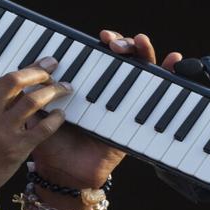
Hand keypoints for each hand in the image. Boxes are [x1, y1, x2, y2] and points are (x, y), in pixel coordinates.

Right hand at [0, 59, 69, 209]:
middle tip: (52, 68)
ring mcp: (1, 132)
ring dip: (52, 91)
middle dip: (38, 71)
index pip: (1, 81)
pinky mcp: (14, 152)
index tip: (35, 68)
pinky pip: (42, 129)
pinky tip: (61, 116)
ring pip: (33, 101)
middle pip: (17, 81)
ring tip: (63, 89)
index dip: (22, 72)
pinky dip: (55, 119)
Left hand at [28, 30, 185, 190]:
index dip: (106, 42)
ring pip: (140, 72)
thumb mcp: (37, 110)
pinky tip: (173, 61)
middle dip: (124, 44)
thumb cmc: (49, 141)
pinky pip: (155, 100)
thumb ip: (36, 89)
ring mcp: (123, 104)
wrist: (62, 172)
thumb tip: (38, 64)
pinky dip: (168, 78)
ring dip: (144, 53)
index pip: (101, 54)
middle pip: (123, 59)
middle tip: (115, 44)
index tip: (102, 37)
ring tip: (139, 42)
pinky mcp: (136, 120)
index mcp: (83, 84)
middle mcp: (105, 90)